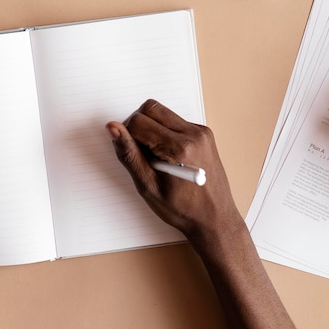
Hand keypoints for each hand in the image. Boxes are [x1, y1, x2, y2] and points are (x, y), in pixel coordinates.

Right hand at [106, 99, 242, 241]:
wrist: (215, 220)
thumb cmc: (183, 209)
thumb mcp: (148, 186)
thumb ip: (129, 153)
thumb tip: (113, 128)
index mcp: (179, 148)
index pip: (138, 121)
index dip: (127, 135)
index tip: (134, 154)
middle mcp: (193, 135)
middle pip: (150, 108)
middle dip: (139, 126)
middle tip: (143, 153)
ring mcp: (201, 133)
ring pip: (162, 112)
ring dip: (152, 128)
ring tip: (157, 155)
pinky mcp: (204, 134)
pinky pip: (175, 120)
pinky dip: (165, 132)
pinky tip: (169, 155)